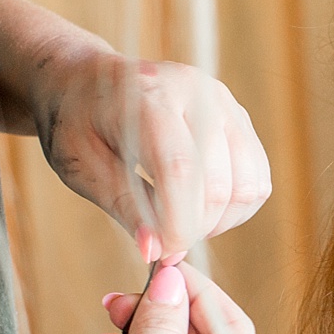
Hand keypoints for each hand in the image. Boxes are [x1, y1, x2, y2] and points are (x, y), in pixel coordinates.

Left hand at [44, 55, 271, 263]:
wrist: (86, 80)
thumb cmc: (76, 122)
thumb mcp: (81, 166)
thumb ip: (123, 206)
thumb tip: (156, 252)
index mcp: (148, 96)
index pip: (181, 170)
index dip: (177, 224)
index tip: (160, 253)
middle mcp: (197, 93)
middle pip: (220, 184)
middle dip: (195, 229)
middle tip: (164, 241)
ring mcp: (225, 104)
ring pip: (248, 186)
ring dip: (220, 222)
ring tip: (183, 222)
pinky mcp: (239, 118)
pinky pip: (258, 180)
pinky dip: (236, 209)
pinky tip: (201, 209)